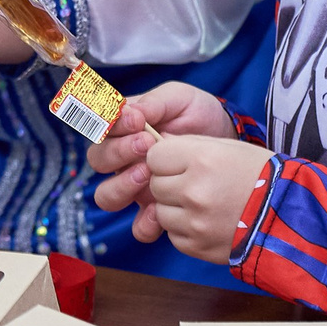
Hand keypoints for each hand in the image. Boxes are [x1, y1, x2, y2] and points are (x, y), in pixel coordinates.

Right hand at [89, 82, 233, 222]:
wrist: (228, 141)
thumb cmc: (198, 115)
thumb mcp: (179, 99)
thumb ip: (154, 103)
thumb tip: (129, 112)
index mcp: (123, 129)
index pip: (101, 129)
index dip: (112, 126)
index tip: (137, 121)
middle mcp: (123, 159)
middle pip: (98, 161)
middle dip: (118, 152)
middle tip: (146, 144)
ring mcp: (136, 187)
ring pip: (107, 196)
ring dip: (122, 186)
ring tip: (148, 174)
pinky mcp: (155, 210)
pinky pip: (138, 227)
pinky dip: (144, 222)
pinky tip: (158, 209)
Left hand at [140, 134, 272, 262]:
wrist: (290, 216)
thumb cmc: (261, 176)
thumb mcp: (228, 148)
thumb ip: (189, 146)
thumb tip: (156, 147)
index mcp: (202, 160)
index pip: (155, 156)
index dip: (166, 159)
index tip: (179, 163)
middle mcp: (194, 191)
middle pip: (155, 184)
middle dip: (170, 183)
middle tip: (195, 184)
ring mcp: (194, 222)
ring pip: (160, 211)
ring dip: (175, 208)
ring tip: (203, 205)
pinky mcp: (197, 246)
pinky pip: (173, 235)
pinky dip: (184, 229)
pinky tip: (207, 222)